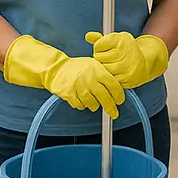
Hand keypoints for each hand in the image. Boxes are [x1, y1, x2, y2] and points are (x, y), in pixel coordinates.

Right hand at [3, 35, 123, 118]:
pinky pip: (80, 105)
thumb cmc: (77, 67)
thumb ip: (105, 74)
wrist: (57, 69)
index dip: (119, 95)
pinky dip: (83, 105)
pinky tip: (83, 100)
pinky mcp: (69, 95)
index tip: (120, 100)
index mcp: (98, 70)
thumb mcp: (94, 64)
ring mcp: (79, 87)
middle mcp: (89, 79)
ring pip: (92, 103)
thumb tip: (117, 86)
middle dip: (111, 108)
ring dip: (95, 105)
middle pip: (104, 97)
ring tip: (94, 102)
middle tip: (114, 113)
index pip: (113, 85)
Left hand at [86, 31, 168, 88]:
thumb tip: (87, 36)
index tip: (107, 48)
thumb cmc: (127, 50)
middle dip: (101, 59)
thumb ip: (100, 39)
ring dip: (104, 68)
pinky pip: (108, 79)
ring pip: (102, 69)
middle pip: (98, 58)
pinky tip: (116, 73)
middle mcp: (124, 52)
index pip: (98, 45)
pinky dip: (110, 77)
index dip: (100, 47)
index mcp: (121, 40)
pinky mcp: (125, 78)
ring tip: (112, 65)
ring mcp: (125, 66)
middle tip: (110, 58)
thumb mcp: (116, 40)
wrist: (145, 62)